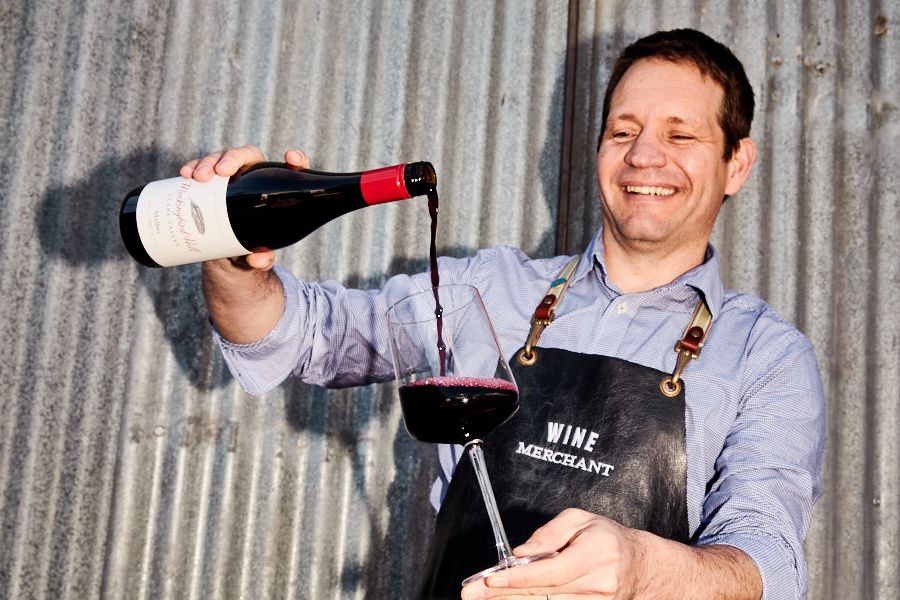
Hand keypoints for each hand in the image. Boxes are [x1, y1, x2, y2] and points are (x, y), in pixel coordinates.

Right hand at [179, 144, 310, 270]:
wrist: (230, 252)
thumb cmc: (255, 245)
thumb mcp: (261, 253)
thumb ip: (264, 258)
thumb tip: (257, 260)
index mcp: (275, 185)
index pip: (291, 166)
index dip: (296, 158)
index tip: (292, 157)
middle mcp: (254, 174)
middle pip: (246, 155)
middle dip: (232, 158)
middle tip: (221, 172)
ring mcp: (230, 175)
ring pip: (221, 158)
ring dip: (208, 162)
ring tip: (199, 177)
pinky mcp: (210, 181)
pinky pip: (201, 168)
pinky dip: (193, 167)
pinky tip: (185, 173)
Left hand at [461, 508, 643, 599]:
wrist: (639, 566)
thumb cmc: (608, 538)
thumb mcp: (580, 519)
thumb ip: (549, 534)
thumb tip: (521, 552)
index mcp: (595, 554)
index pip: (550, 571)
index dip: (518, 578)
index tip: (491, 580)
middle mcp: (596, 584)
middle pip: (542, 593)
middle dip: (502, 594)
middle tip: (471, 595)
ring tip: (482, 598)